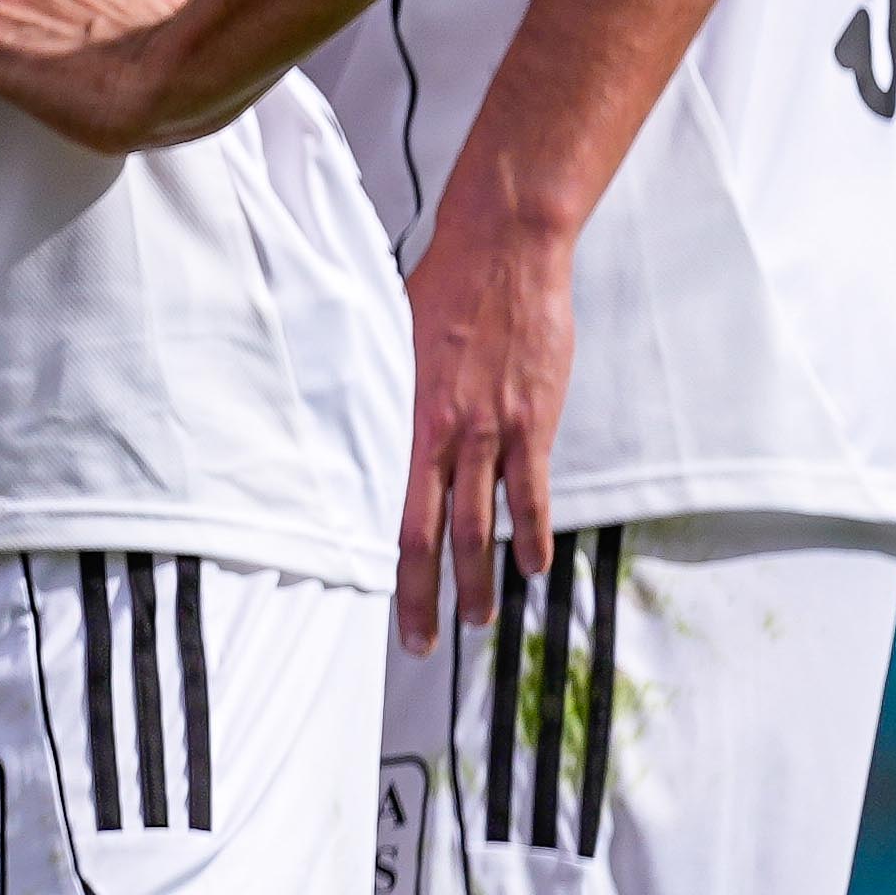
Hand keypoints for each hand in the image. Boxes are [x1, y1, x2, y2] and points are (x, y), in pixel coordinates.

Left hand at [400, 179, 574, 650]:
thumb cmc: (443, 287)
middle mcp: (441, 435)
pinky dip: (534, 534)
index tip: (379, 598)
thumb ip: (382, 388)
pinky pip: (532, 491)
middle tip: (423, 642)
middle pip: (429, 534)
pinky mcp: (533, 420)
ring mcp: (490, 431)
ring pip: (481, 526)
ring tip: (477, 619)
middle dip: (424, 595)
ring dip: (480, 580)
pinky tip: (534, 568)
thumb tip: (361, 414)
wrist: (502, 252)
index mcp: (401, 419)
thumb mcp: (388, 338)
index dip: (385, 564)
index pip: (387, 510)